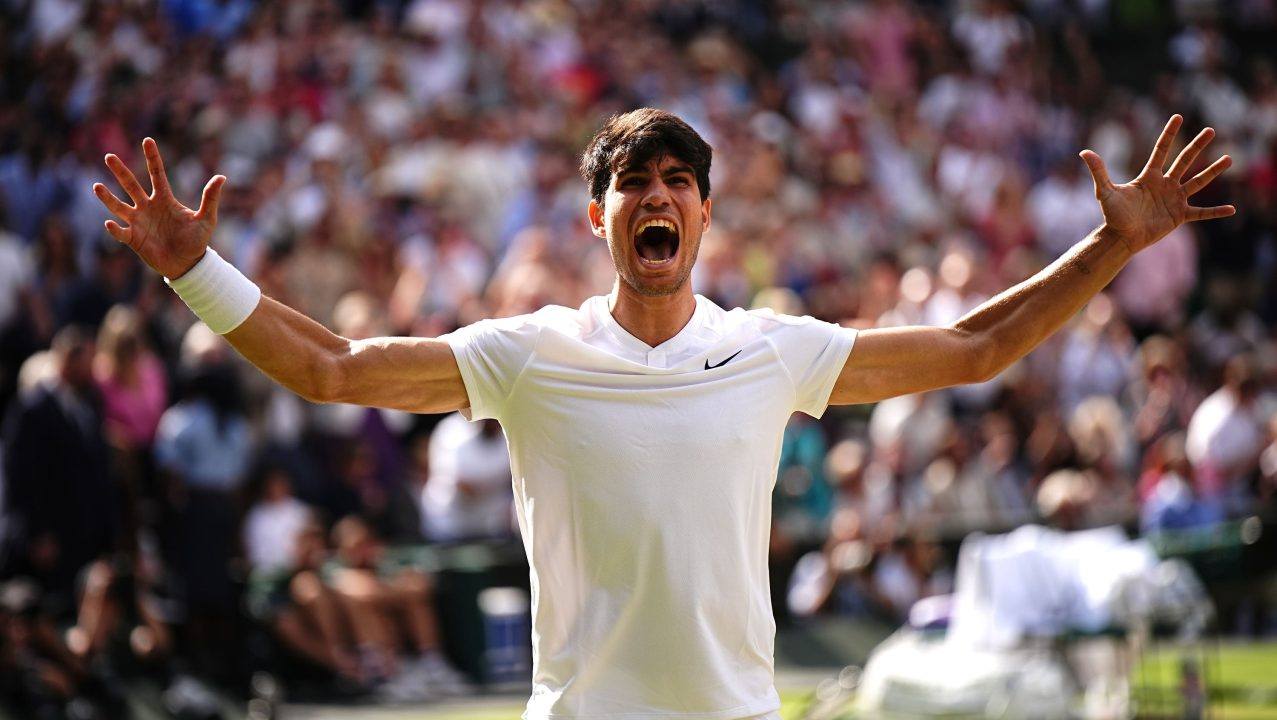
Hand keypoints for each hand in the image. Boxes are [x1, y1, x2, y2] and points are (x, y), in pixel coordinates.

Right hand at [93, 138, 225, 278]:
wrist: (187, 264)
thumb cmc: (196, 240)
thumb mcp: (206, 219)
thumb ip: (210, 198)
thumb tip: (222, 177)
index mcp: (164, 199)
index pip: (157, 174)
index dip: (152, 158)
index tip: (147, 140)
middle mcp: (148, 207)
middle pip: (131, 185)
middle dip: (120, 171)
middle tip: (109, 156)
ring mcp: (138, 222)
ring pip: (119, 206)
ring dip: (107, 198)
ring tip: (96, 186)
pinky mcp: (133, 239)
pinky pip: (120, 232)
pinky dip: (114, 229)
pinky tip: (110, 224)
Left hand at [1080, 114, 1233, 253]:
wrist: (1121, 238)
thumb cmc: (1113, 215)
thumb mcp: (1105, 192)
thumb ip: (1098, 172)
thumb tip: (1084, 152)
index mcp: (1149, 176)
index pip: (1161, 150)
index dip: (1169, 134)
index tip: (1178, 116)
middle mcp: (1165, 185)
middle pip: (1184, 161)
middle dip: (1197, 145)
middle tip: (1211, 130)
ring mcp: (1174, 199)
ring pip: (1198, 182)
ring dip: (1213, 171)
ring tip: (1229, 158)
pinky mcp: (1180, 216)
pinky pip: (1202, 213)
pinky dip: (1215, 212)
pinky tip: (1232, 209)